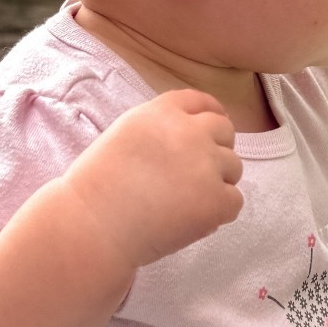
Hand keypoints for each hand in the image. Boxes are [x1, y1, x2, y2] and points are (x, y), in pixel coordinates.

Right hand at [62, 89, 243, 272]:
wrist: (93, 225)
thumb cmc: (97, 189)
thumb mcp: (124, 137)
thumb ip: (159, 132)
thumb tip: (190, 143)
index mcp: (161, 112)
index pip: (201, 102)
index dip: (210, 116)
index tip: (209, 133)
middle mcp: (189, 132)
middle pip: (225, 131)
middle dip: (216, 150)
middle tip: (195, 175)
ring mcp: (206, 165)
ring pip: (233, 167)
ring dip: (217, 183)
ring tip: (184, 202)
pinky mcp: (216, 199)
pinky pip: (234, 202)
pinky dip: (218, 213)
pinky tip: (190, 220)